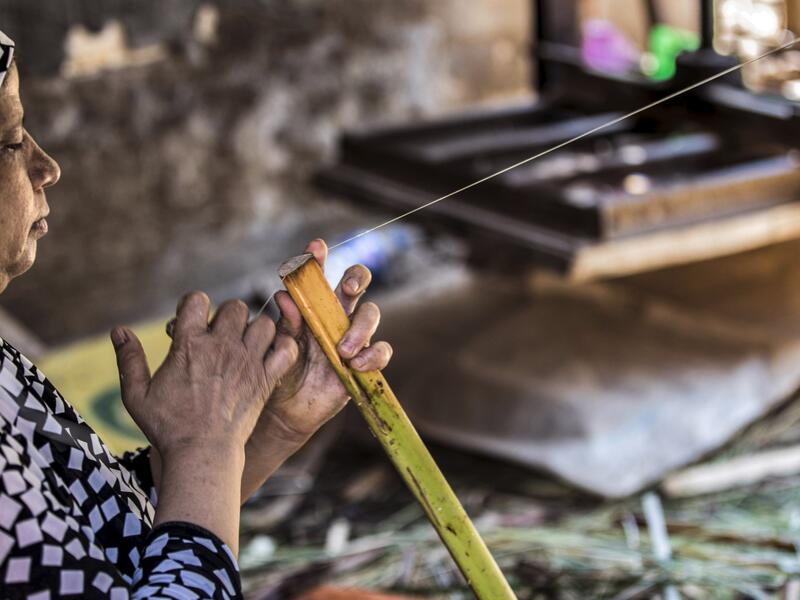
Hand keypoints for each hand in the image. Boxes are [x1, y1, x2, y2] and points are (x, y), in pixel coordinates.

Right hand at [111, 292, 297, 551]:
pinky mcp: (266, 378)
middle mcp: (221, 346)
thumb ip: (129, 360)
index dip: (195, 305)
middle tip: (223, 335)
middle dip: (229, 316)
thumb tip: (118, 330)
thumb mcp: (136, 395)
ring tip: (247, 346)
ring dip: (257, 330)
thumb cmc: (167, 427)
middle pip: (236, 306)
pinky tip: (271, 357)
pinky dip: (283, 348)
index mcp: (189, 344)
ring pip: (265, 323)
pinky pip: (287, 348)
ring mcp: (247, 361)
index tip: (192, 321)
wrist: (202, 454)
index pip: (197, 300)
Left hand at [240, 239, 392, 498]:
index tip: (315, 247)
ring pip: (371, 314)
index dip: (318, 257)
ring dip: (360, 327)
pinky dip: (372, 354)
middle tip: (347, 288)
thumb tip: (283, 296)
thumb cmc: (278, 370)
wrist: (283, 410)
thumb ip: (283, 324)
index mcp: (311, 304)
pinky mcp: (366, 361)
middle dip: (355, 277)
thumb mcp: (276, 347)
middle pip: (357, 281)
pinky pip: (381, 351)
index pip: (317, 273)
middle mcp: (335, 314)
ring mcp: (353, 335)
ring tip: (342, 349)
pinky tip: (354, 364)